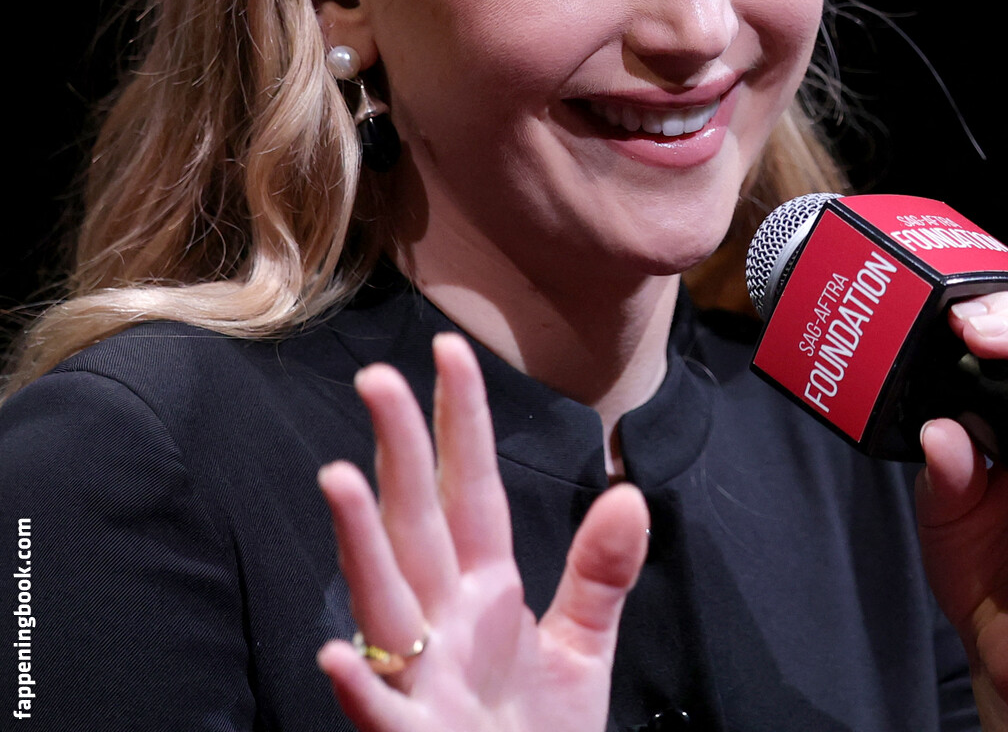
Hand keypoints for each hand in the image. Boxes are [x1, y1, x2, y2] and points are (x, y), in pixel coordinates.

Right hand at [315, 333, 648, 730]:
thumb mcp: (584, 647)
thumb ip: (601, 573)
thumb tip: (630, 493)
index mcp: (483, 591)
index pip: (471, 490)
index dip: (461, 423)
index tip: (450, 350)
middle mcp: (442, 622)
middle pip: (417, 522)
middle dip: (399, 450)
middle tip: (379, 376)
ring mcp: (423, 680)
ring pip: (383, 601)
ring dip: (360, 543)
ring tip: (340, 477)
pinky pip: (382, 712)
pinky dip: (361, 684)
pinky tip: (338, 653)